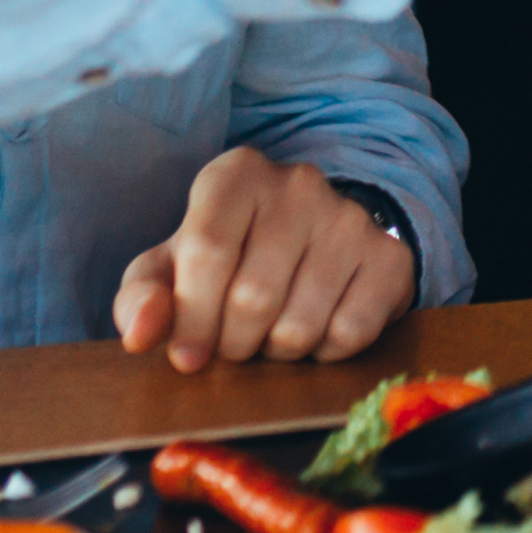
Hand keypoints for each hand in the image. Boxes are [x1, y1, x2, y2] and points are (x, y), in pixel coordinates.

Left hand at [116, 149, 412, 373]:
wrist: (310, 245)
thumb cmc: (225, 260)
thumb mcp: (170, 270)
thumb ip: (142, 299)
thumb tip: (141, 336)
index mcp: (235, 175)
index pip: (207, 251)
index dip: (192, 318)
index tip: (188, 357)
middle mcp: (299, 184)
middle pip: (253, 297)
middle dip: (235, 342)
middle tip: (234, 344)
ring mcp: (350, 218)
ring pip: (301, 324)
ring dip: (277, 351)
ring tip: (271, 334)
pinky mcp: (390, 257)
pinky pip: (349, 334)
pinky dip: (323, 354)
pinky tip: (314, 329)